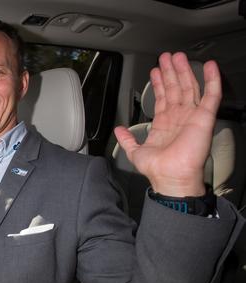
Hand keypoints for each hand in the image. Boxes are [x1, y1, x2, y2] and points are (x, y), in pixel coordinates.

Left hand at [114, 52, 220, 196]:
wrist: (171, 177)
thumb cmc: (157, 169)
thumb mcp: (135, 152)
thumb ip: (127, 139)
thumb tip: (118, 130)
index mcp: (164, 124)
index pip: (162, 97)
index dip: (158, 83)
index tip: (155, 70)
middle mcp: (179, 118)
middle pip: (175, 88)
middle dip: (171, 71)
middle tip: (167, 56)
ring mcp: (192, 116)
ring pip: (189, 87)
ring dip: (184, 71)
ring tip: (179, 56)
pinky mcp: (205, 117)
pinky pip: (211, 95)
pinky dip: (212, 80)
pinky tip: (209, 66)